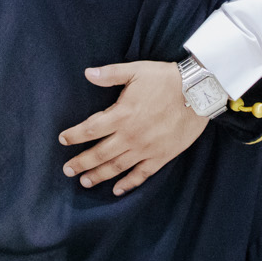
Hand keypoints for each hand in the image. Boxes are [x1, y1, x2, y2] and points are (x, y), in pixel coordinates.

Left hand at [57, 61, 206, 195]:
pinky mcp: (161, 157)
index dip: (74, 135)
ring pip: (117, 167)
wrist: (198, 93)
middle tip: (67, 170)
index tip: (63, 139)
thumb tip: (87, 73)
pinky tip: (117, 190)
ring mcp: (146, 149)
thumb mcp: (136, 70)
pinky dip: (128, 184)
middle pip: (99, 153)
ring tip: (85, 182)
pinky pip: (141, 175)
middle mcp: (131, 135)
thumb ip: (110, 74)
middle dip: (81, 163)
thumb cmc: (166, 79)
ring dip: (99, 176)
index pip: (90, 129)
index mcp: (122, 115)